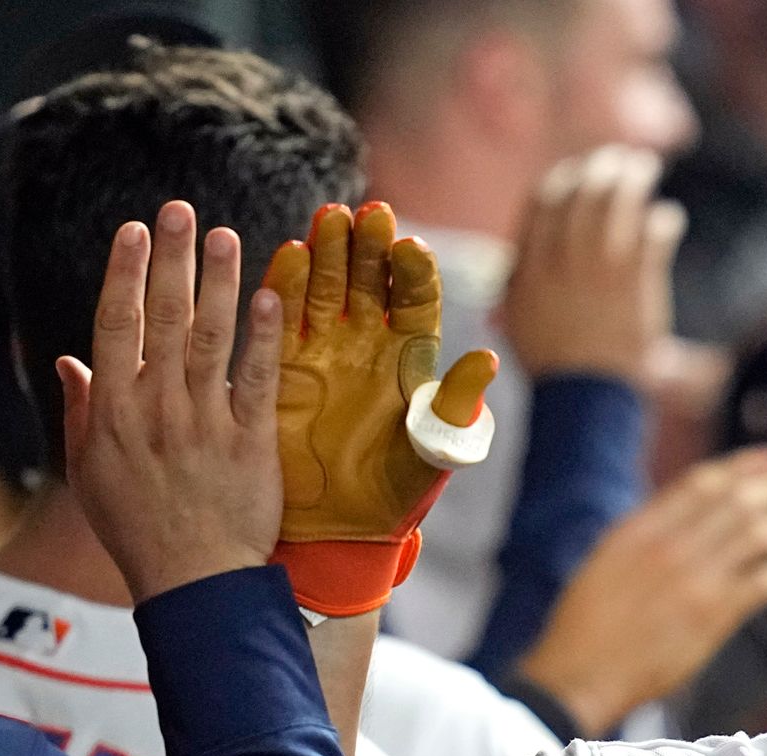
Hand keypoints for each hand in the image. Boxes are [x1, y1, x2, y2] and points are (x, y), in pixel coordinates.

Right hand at [59, 201, 283, 602]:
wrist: (193, 581)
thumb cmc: (137, 530)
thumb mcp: (91, 472)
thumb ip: (83, 411)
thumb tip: (69, 360)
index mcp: (113, 412)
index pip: (115, 325)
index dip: (124, 272)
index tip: (134, 230)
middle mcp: (156, 409)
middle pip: (162, 318)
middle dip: (170, 260)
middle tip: (179, 210)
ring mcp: (204, 423)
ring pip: (210, 338)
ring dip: (217, 282)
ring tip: (223, 236)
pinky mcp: (250, 443)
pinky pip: (257, 380)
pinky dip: (263, 338)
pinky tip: (270, 298)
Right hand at [261, 201, 499, 614]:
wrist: (339, 530)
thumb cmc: (396, 494)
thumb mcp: (431, 452)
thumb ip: (454, 407)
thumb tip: (485, 362)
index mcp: (410, 356)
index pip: (415, 299)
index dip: (414, 272)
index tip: (410, 246)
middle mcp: (367, 342)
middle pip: (370, 280)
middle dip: (369, 246)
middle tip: (367, 214)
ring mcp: (323, 348)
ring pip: (327, 287)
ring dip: (329, 252)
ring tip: (329, 219)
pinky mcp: (281, 364)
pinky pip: (281, 317)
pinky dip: (283, 286)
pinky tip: (287, 256)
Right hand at [501, 145, 685, 384]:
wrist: (585, 398)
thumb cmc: (552, 365)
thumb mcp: (518, 321)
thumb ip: (516, 285)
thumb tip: (511, 261)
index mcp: (531, 263)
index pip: (545, 200)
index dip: (564, 178)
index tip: (577, 170)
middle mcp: (563, 258)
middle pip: (584, 191)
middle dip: (601, 167)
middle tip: (619, 159)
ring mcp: (601, 268)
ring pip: (619, 202)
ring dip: (634, 179)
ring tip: (646, 168)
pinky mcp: (636, 281)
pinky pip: (653, 233)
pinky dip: (663, 219)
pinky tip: (669, 217)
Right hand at [515, 446, 766, 735]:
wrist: (577, 674)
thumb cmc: (585, 626)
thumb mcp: (604, 564)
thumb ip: (644, 539)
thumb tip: (677, 520)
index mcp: (641, 528)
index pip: (702, 484)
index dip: (743, 467)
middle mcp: (669, 545)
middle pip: (738, 502)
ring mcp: (691, 578)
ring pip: (757, 536)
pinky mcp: (708, 615)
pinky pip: (762, 584)